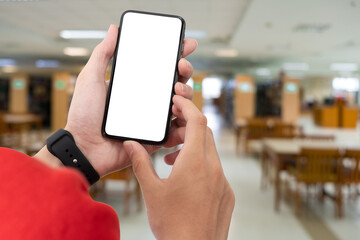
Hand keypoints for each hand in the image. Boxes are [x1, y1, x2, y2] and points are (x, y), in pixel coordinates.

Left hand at [35, 25, 196, 175]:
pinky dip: (184, 120)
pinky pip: (177, 129)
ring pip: (181, 104)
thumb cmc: (83, 115)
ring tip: (178, 90)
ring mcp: (153, 119)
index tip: (186, 45)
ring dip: (187, 93)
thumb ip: (102, 54)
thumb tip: (113, 29)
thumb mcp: (90, 79)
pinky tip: (179, 111)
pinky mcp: (156, 137)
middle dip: (185, 71)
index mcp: (135, 86)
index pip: (160, 68)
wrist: (83, 148)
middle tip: (181, 65)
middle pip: (175, 82)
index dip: (175, 55)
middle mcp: (147, 101)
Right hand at [123, 95, 234, 239]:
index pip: (197, 122)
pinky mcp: (226, 194)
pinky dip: (201, 163)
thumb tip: (131, 144)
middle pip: (205, 133)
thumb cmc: (172, 224)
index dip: (188, 106)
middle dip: (188, 126)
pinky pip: (215, 169)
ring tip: (171, 158)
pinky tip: (185, 177)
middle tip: (171, 130)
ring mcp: (223, 182)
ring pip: (210, 152)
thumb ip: (141, 163)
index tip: (177, 101)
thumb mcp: (151, 191)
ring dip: (192, 147)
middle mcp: (214, 168)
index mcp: (196, 162)